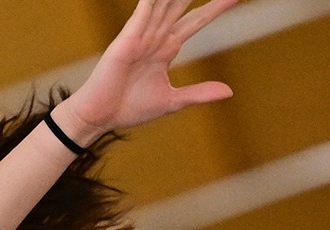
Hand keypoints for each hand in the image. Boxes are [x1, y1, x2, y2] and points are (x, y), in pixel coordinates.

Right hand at [59, 0, 236, 138]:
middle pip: (181, 6)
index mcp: (166, 49)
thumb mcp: (172, 101)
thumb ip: (199, 93)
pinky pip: (141, 15)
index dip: (214, 8)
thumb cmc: (129, 108)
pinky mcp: (126, 41)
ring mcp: (140, 36)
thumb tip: (229, 91)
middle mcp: (154, 37)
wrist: (100, 117)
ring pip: (163, 5)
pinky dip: (150, 2)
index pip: (195, 22)